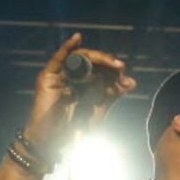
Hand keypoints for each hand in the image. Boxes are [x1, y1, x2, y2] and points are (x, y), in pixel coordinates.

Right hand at [23, 32, 136, 151]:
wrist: (54, 142)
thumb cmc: (73, 129)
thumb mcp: (99, 109)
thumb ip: (113, 94)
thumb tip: (131, 81)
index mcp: (83, 82)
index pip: (100, 68)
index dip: (114, 71)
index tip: (128, 80)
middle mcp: (71, 76)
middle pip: (91, 60)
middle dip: (107, 62)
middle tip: (121, 67)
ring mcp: (58, 75)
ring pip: (78, 57)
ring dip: (96, 57)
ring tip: (111, 62)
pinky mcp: (47, 76)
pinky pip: (58, 58)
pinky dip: (66, 47)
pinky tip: (76, 37)